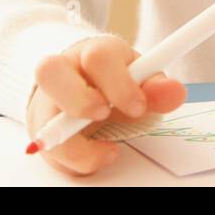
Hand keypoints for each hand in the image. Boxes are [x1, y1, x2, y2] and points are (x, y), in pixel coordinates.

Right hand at [26, 34, 186, 177]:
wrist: (84, 88)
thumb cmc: (114, 81)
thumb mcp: (139, 80)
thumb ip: (156, 89)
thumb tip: (175, 92)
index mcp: (92, 53)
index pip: (98, 57)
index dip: (119, 84)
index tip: (138, 108)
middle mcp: (63, 72)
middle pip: (49, 71)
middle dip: (78, 99)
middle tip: (103, 116)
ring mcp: (46, 101)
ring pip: (39, 116)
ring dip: (72, 143)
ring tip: (104, 150)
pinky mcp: (41, 130)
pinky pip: (50, 150)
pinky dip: (75, 161)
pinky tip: (98, 156)